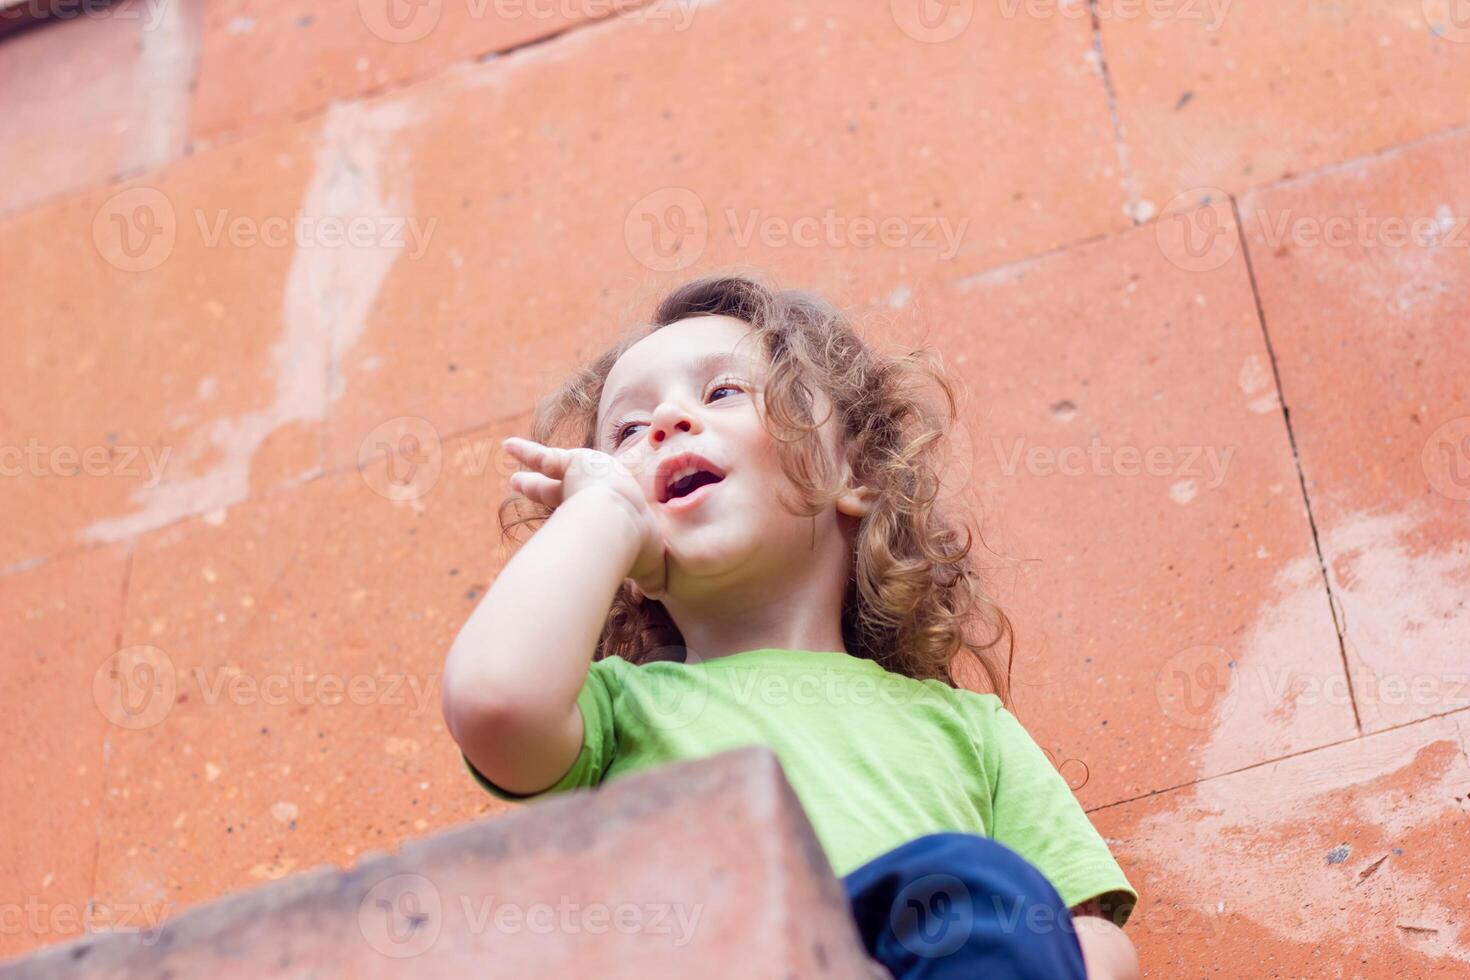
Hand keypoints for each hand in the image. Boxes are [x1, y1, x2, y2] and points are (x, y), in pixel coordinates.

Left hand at [502, 436, 667, 599]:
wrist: (621, 522)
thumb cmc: (637, 542)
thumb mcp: (650, 564)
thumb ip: (651, 578)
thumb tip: (654, 592)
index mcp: (618, 509)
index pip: (593, 509)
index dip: (578, 512)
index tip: (567, 513)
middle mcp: (600, 488)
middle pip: (561, 490)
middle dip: (541, 488)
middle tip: (519, 485)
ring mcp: (583, 475)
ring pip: (551, 471)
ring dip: (532, 469)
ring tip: (511, 467)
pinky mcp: (572, 463)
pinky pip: (544, 456)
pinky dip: (527, 451)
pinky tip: (507, 445)